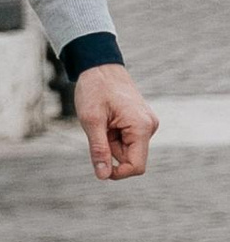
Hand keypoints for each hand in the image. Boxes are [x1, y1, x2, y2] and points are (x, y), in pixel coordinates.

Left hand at [73, 62, 157, 180]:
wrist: (99, 66)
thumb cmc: (95, 89)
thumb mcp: (91, 120)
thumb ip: (99, 149)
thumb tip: (103, 176)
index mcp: (141, 127)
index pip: (136, 166)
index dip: (117, 173)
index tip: (99, 166)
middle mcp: (149, 126)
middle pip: (131, 158)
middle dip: (111, 151)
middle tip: (97, 130)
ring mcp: (147, 124)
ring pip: (127, 149)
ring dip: (111, 142)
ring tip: (102, 121)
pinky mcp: (141, 122)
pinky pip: (128, 139)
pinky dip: (114, 135)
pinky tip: (108, 120)